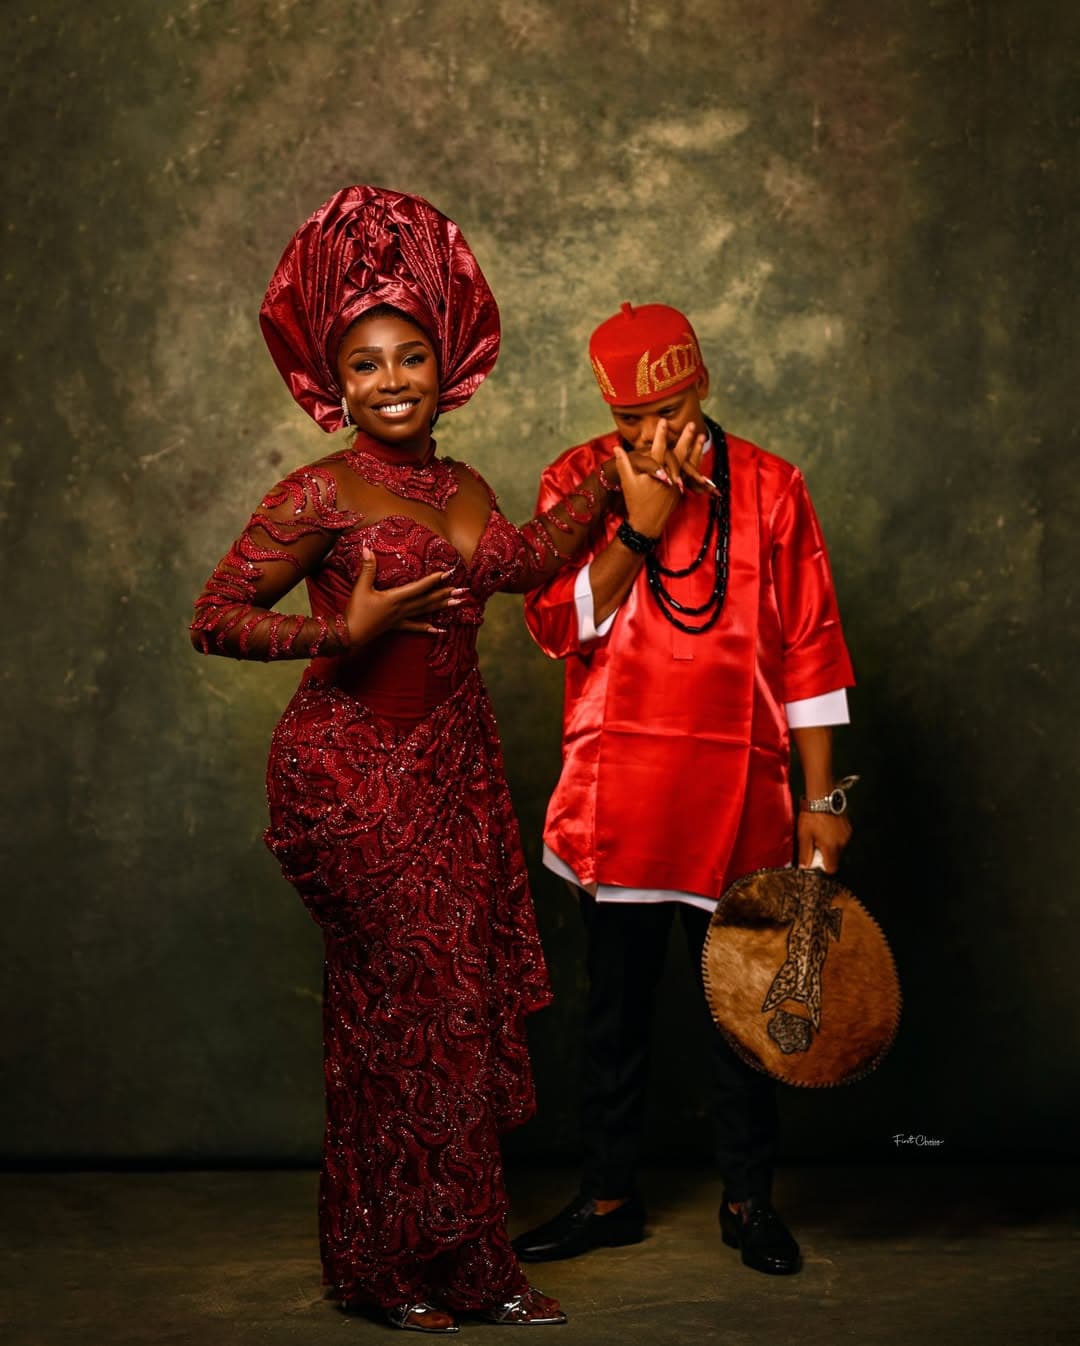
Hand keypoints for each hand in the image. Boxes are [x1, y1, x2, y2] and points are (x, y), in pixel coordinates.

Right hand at [344, 548, 459, 646]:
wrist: (349, 635)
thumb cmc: (355, 611)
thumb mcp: (360, 588)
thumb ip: (367, 568)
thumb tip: (367, 548)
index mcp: (395, 598)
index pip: (419, 587)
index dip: (434, 580)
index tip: (448, 573)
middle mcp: (402, 609)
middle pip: (428, 600)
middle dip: (446, 594)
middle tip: (464, 591)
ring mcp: (401, 619)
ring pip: (426, 611)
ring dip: (443, 607)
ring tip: (459, 604)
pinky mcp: (397, 627)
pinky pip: (415, 627)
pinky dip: (428, 628)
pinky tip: (441, 630)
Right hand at [614, 418, 706, 536]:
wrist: (646, 524)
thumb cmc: (635, 502)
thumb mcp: (627, 482)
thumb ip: (624, 463)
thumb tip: (617, 448)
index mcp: (656, 471)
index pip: (659, 448)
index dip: (660, 434)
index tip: (663, 421)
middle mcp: (669, 475)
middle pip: (680, 453)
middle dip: (686, 438)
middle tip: (692, 425)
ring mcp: (677, 483)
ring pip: (689, 462)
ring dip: (696, 449)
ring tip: (702, 437)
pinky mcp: (681, 490)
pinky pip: (692, 474)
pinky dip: (696, 464)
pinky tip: (699, 457)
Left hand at [797, 810, 851, 872]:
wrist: (822, 796)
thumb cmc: (811, 816)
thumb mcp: (804, 835)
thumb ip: (805, 853)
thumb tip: (804, 868)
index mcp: (831, 847)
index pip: (831, 868)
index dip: (822, 867)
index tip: (814, 860)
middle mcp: (842, 843)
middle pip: (835, 858)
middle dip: (825, 854)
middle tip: (814, 843)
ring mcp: (847, 834)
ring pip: (838, 847)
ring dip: (829, 845)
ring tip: (819, 833)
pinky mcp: (848, 826)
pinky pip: (841, 838)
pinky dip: (834, 837)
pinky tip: (826, 827)